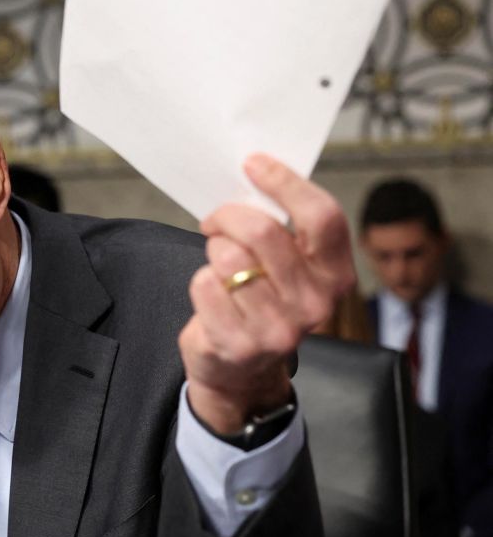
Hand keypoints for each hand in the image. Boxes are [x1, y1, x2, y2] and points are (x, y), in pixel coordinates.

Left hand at [180, 153, 355, 433]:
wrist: (241, 372)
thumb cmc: (261, 302)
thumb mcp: (288, 268)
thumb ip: (285, 230)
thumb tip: (256, 173)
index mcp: (335, 275)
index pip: (322, 217)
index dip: (286, 183)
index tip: (254, 164)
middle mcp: (315, 304)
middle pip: (263, 231)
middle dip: (229, 216)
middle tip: (216, 221)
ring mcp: (278, 328)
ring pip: (228, 257)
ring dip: (214, 252)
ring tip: (218, 265)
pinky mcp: (239, 344)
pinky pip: (204, 285)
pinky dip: (200, 282)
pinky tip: (212, 296)